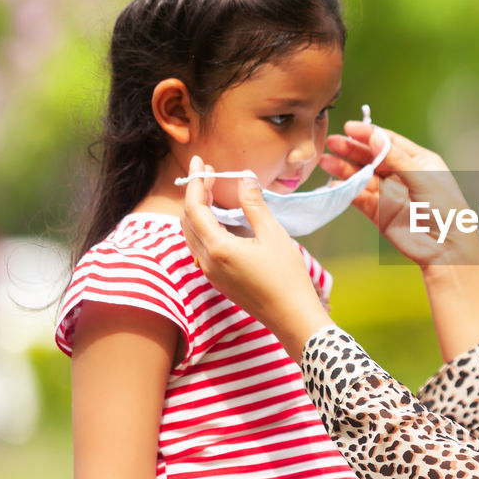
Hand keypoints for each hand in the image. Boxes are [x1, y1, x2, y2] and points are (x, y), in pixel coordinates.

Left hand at [180, 156, 332, 357]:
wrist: (291, 316)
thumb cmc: (286, 276)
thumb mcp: (273, 235)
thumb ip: (254, 205)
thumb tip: (244, 178)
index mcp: (217, 249)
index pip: (194, 208)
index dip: (195, 182)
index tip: (200, 162)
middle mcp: (206, 262)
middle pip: (187, 221)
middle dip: (194, 194)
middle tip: (208, 173)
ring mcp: (210, 273)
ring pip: (191, 235)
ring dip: (198, 211)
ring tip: (213, 191)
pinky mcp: (218, 279)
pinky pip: (201, 247)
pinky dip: (205, 227)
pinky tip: (222, 218)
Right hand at [322, 122, 478, 268]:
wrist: (446, 248)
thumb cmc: (445, 209)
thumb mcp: (423, 178)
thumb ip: (396, 158)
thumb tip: (374, 137)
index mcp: (417, 161)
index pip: (388, 142)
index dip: (369, 134)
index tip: (350, 128)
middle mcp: (401, 174)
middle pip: (371, 157)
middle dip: (352, 150)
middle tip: (332, 143)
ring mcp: (389, 193)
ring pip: (362, 176)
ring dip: (344, 169)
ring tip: (326, 161)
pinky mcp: (379, 212)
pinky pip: (359, 198)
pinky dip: (347, 191)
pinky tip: (335, 184)